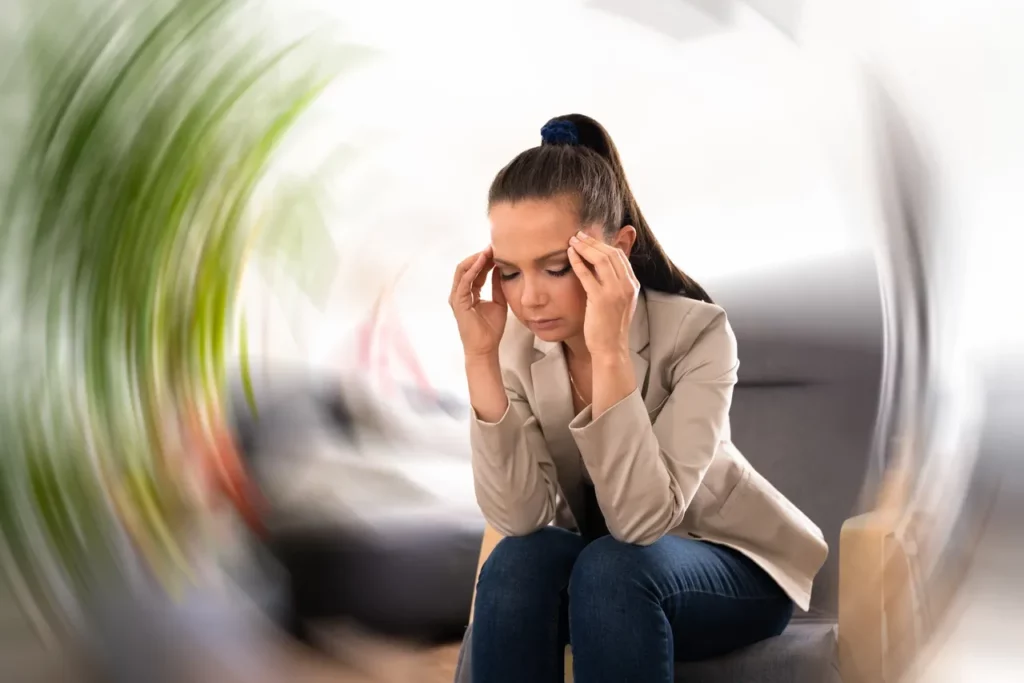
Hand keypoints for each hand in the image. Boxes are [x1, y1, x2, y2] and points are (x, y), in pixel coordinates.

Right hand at [449, 246, 507, 358]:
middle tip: (493, 245)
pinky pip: (464, 281)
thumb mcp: (499, 301)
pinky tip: (483, 261)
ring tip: (488, 250)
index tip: (498, 250)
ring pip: (463, 271)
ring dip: (476, 259)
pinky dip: (473, 270)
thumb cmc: (491, 329)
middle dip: (480, 255)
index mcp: (469, 293)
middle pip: (467, 267)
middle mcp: (460, 293)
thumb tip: (500, 268)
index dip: (486, 260)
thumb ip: (497, 285)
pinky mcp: (458, 302)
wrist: (485, 348)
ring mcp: (457, 297)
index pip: (475, 271)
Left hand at [567, 231, 638, 357]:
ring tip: (573, 240)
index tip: (589, 238)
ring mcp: (616, 292)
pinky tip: (570, 254)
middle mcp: (628, 286)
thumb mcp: (619, 302)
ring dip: (586, 247)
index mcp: (633, 285)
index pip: (620, 256)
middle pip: (611, 253)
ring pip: (602, 259)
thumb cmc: (610, 327)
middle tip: (578, 234)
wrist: (611, 348)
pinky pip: (588, 274)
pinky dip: (578, 261)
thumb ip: (615, 284)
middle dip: (593, 241)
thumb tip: (602, 268)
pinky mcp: (601, 299)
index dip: (603, 244)